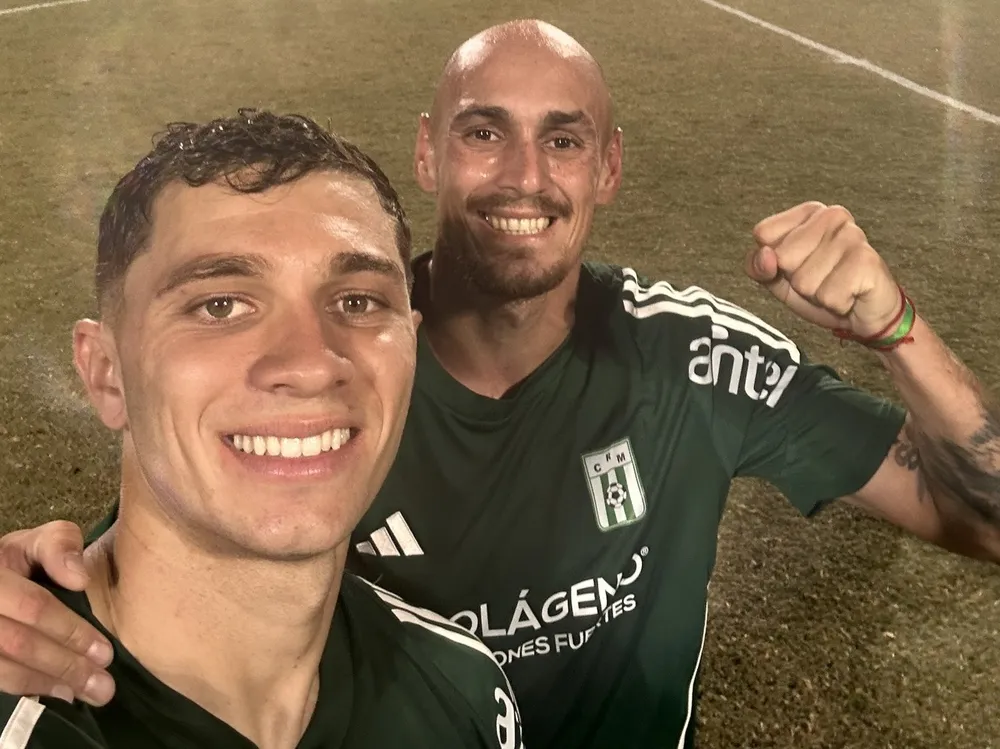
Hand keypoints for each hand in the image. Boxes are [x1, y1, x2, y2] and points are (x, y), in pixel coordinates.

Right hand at [0, 521, 114, 704]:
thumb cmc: (20, 561)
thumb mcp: (37, 543)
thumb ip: (59, 546)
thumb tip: (79, 579)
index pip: (33, 606)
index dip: (70, 630)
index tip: (105, 651)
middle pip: (18, 643)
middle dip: (64, 665)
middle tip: (103, 685)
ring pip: (2, 669)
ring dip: (46, 684)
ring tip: (84, 693)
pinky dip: (26, 690)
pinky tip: (55, 694)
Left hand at [745, 202, 902, 337]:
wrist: (866, 313)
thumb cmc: (822, 288)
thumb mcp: (778, 278)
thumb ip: (757, 265)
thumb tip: (765, 255)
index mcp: (809, 212)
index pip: (763, 234)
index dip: (773, 261)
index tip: (797, 266)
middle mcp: (832, 215)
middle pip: (782, 258)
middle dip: (796, 280)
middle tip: (821, 280)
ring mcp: (852, 235)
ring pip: (804, 281)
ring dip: (816, 295)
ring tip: (835, 287)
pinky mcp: (866, 260)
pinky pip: (827, 296)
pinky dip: (835, 304)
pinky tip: (850, 296)